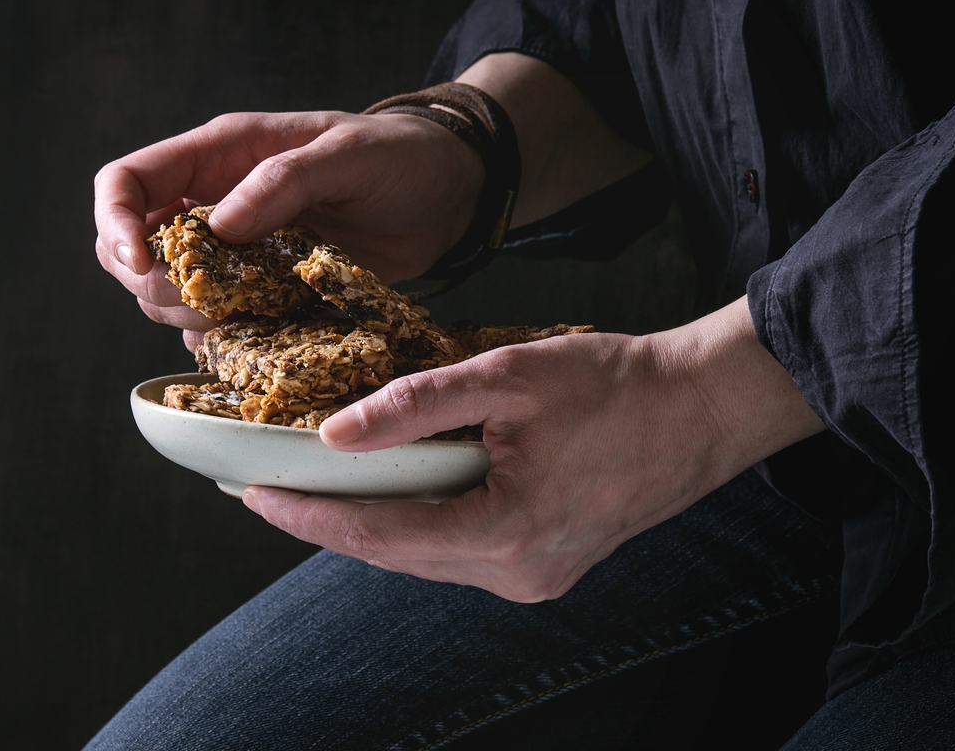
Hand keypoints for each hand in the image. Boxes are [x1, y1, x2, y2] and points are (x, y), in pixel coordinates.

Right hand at [94, 110, 483, 341]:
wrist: (448, 195)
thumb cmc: (400, 157)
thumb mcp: (348, 155)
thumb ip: (285, 181)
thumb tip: (219, 226)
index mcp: (221, 155)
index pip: (126, 182)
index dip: (114, 223)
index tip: (141, 262)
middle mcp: (216, 203)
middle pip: (132, 249)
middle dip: (153, 282)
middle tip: (207, 301)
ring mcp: (240, 252)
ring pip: (170, 294)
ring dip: (189, 315)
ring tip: (246, 315)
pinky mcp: (269, 290)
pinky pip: (220, 322)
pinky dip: (225, 338)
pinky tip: (259, 338)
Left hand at [241, 298, 824, 601]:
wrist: (702, 408)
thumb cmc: (618, 385)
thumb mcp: (509, 377)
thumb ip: (418, 405)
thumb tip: (336, 434)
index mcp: (507, 532)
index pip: (379, 534)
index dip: (309, 516)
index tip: (252, 496)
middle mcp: (518, 573)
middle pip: (397, 553)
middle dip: (334, 520)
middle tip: (275, 485)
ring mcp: (536, 578)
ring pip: (428, 556)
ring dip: (379, 522)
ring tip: (326, 484)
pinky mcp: (549, 567)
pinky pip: (463, 551)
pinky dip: (424, 521)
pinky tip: (403, 489)